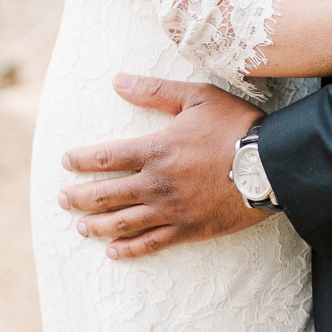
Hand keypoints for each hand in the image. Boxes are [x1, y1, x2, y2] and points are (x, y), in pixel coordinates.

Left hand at [59, 75, 266, 258]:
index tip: (65, 162)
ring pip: (122, 223)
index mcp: (155, 149)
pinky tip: (113, 251)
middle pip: (105, 194)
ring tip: (80, 227)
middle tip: (62, 199)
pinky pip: (150, 244)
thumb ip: (155, 91)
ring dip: (96, 225)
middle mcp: (156, 183)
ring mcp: (170, 210)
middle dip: (78, 197)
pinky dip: (128, 249)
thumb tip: (118, 80)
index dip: (81, 160)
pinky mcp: (187, 230)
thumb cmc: (235, 125)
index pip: (105, 157)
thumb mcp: (197, 97)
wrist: (270, 165)